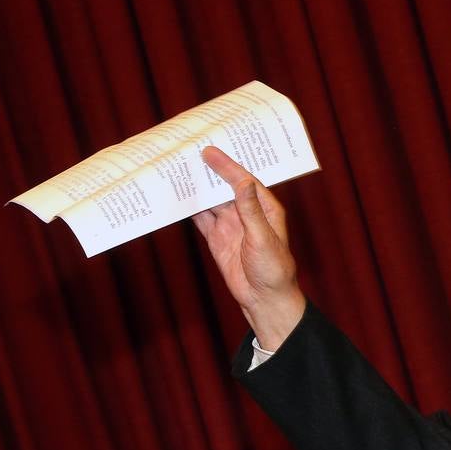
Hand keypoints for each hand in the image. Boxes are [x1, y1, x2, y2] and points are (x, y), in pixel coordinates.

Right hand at [193, 146, 305, 349]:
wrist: (264, 299)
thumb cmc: (274, 270)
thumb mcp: (263, 238)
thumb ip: (250, 210)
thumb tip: (243, 181)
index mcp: (264, 208)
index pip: (243, 180)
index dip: (227, 165)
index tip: (209, 151)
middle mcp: (247, 212)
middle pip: (224, 186)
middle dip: (208, 170)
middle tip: (188, 150)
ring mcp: (231, 225)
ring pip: (210, 200)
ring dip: (196, 187)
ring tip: (177, 168)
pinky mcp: (217, 238)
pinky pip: (201, 219)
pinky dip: (189, 208)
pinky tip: (176, 195)